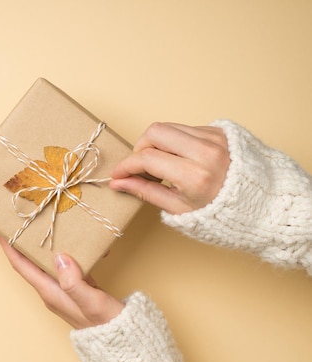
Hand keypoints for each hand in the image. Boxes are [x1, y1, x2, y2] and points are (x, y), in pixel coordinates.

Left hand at [0, 234, 124, 328]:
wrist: (123, 340)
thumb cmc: (108, 324)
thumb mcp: (92, 302)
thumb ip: (74, 282)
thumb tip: (60, 257)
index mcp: (50, 292)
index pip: (21, 266)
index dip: (9, 247)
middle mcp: (52, 290)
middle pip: (29, 262)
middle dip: (20, 242)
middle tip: (18, 220)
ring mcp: (64, 289)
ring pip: (45, 262)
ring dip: (40, 245)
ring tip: (39, 225)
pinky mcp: (77, 287)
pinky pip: (64, 265)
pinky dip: (63, 251)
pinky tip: (71, 241)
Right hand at [109, 122, 229, 214]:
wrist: (264, 205)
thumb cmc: (222, 213)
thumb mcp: (179, 209)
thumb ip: (146, 192)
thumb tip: (118, 183)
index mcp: (195, 176)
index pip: (147, 159)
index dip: (127, 165)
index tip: (118, 174)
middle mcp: (205, 152)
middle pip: (155, 132)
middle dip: (140, 147)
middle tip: (141, 166)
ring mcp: (215, 138)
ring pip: (169, 127)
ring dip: (157, 143)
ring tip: (161, 164)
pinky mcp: (220, 131)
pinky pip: (186, 129)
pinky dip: (175, 142)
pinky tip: (180, 159)